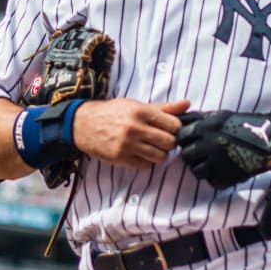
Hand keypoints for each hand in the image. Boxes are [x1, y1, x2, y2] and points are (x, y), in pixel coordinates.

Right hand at [73, 98, 190, 168]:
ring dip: (159, 153)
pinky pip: (145, 165)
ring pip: (160, 156)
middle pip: (170, 142)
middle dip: (169, 142)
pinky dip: (146, 161)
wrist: (83, 123)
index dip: (175, 128)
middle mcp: (135, 128)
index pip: (174, 125)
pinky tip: (140, 153)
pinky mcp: (120, 158)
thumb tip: (187, 104)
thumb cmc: (113, 112)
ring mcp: (127, 145)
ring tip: (150, 146)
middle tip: (161, 139)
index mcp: (141, 111)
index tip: (170, 128)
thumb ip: (163, 107)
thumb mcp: (136, 105)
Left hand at [176, 110, 270, 188]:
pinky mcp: (228, 176)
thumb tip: (180, 119)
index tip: (193, 142)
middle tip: (203, 154)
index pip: (182, 137)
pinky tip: (224, 170)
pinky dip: (217, 178)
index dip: (186, 140)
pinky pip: (213, 182)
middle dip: (193, 156)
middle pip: (187, 156)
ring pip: (197, 171)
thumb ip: (199, 119)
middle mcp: (209, 145)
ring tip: (214, 163)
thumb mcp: (221, 116)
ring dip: (203, 168)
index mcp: (207, 128)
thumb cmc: (246, 124)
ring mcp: (218, 162)